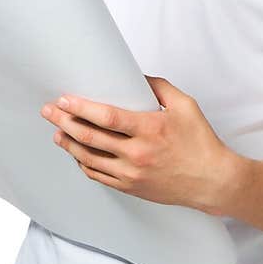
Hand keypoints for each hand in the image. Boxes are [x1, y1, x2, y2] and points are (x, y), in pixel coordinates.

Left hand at [40, 75, 240, 213]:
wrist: (212, 181)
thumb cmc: (201, 143)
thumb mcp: (185, 105)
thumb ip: (159, 87)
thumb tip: (135, 76)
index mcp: (150, 130)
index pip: (106, 117)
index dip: (81, 108)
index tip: (64, 100)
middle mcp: (137, 154)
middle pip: (91, 137)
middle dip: (65, 122)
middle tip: (50, 112)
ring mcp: (132, 173)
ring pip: (89, 159)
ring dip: (69, 144)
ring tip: (57, 132)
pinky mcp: (131, 187)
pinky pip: (98, 176)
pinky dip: (83, 164)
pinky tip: (76, 154)